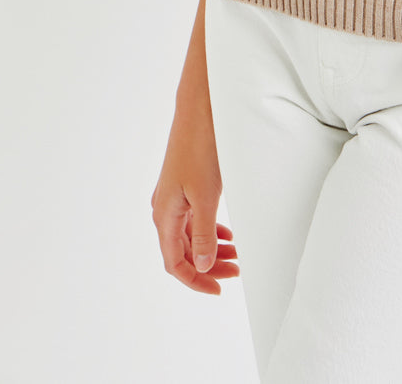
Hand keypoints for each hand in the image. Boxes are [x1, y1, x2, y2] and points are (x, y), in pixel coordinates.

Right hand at [151, 101, 240, 294]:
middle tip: (236, 272)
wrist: (199, 111)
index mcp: (164, 215)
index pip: (175, 263)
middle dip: (208, 267)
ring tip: (237, 255)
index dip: (196, 280)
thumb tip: (204, 266)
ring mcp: (174, 197)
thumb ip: (203, 234)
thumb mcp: (205, 196)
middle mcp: (164, 209)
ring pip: (190, 236)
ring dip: (211, 249)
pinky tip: (228, 234)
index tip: (219, 289)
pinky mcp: (184, 186)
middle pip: (182, 252)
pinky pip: (194, 219)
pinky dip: (210, 231)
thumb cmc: (200, 149)